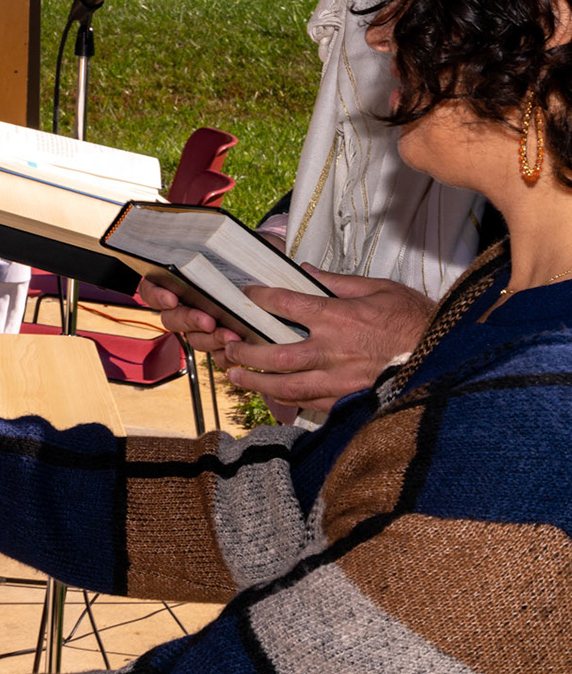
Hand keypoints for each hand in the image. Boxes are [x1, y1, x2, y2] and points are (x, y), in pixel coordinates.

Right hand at [142, 228, 283, 351]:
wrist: (275, 273)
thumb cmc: (249, 254)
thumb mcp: (237, 243)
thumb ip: (226, 243)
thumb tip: (220, 242)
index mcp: (179, 279)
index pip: (151, 289)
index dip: (156, 296)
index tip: (171, 298)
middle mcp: (186, 304)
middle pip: (171, 319)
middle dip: (189, 320)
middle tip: (208, 320)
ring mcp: (204, 326)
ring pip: (195, 340)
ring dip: (211, 339)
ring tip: (233, 335)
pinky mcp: (224, 343)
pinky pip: (218, 356)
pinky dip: (227, 355)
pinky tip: (240, 349)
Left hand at [218, 271, 435, 411]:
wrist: (447, 357)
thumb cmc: (416, 321)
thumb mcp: (380, 289)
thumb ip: (338, 282)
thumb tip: (305, 271)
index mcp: (338, 318)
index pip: (285, 305)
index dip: (259, 297)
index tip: (245, 294)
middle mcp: (332, 351)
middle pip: (276, 354)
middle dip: (246, 352)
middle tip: (227, 347)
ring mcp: (338, 380)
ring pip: (286, 385)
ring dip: (256, 382)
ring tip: (235, 375)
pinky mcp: (348, 401)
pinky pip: (308, 403)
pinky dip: (285, 399)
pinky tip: (272, 395)